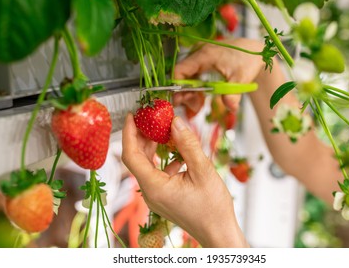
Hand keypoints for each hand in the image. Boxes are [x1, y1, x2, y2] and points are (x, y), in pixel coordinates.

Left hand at [121, 113, 248, 247]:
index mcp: (154, 187)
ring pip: (147, 166)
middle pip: (137, 159)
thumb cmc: (213, 208)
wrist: (219, 233)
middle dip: (142, 136)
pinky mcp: (164, 197)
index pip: (131, 156)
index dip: (129, 133)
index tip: (131, 115)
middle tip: (149, 117)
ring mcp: (156, 196)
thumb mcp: (203, 171)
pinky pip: (157, 173)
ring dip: (153, 147)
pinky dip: (163, 159)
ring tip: (162, 129)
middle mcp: (150, 193)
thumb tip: (175, 122)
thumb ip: (188, 145)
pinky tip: (177, 151)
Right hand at [173, 38, 265, 111]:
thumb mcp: (242, 79)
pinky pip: (192, 76)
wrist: (256, 52)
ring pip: (186, 77)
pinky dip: (194, 88)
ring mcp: (200, 56)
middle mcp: (198, 53)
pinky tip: (200, 99)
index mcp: (204, 55)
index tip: (180, 102)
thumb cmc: (249, 61)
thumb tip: (231, 107)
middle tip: (194, 109)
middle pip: (181, 75)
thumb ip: (233, 94)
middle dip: (184, 93)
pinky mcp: (202, 61)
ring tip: (198, 106)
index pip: (180, 70)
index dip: (176, 87)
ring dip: (189, 93)